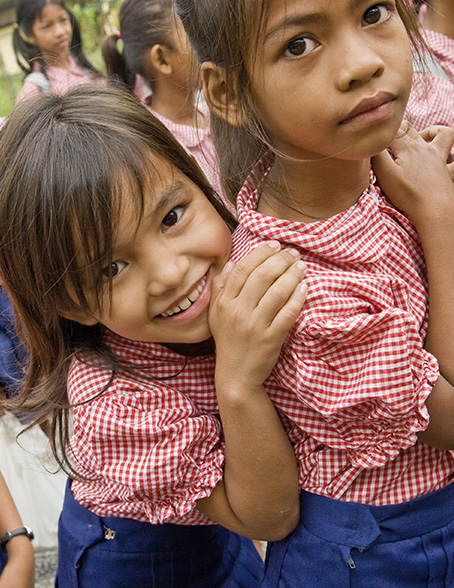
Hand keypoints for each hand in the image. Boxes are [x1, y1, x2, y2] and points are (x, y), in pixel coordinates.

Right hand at [209, 241, 307, 390]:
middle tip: (293, 253)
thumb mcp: (216, 314)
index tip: (275, 245)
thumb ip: (221, 287)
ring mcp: (255, 325)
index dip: (261, 253)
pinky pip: (288, 313)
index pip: (244, 269)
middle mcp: (238, 311)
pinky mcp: (271, 338)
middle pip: (263, 276)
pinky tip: (305, 288)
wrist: (236, 375)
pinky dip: (298, 298)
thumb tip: (233, 263)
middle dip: (281, 260)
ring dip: (293, 275)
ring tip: (302, 266)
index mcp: (224, 302)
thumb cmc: (228, 341)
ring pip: (277, 291)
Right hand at [372, 122, 453, 221]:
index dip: (380, 131)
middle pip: (410, 129)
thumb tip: (371, 140)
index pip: (392, 130)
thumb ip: (377, 153)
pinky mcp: (447, 172)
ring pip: (443, 134)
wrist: (434, 209)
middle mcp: (425, 149)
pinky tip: (444, 159)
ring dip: (432, 132)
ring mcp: (439, 159)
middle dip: (397, 129)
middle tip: (387, 140)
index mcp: (408, 148)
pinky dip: (451, 156)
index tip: (371, 139)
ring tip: (422, 139)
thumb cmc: (408, 193)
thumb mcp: (385, 172)